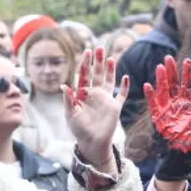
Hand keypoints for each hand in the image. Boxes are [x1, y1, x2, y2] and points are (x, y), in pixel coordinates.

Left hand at [64, 47, 130, 167]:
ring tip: (110, 57)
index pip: (84, 75)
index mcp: (82, 94)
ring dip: (110, 70)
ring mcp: (105, 99)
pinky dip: (125, 87)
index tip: (86, 51)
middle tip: (98, 48)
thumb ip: (68, 100)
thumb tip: (64, 86)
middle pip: (97, 74)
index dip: (85, 64)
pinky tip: (126, 78)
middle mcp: (94, 94)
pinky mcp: (115, 107)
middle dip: (97, 62)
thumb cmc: (78, 128)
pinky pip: (122, 95)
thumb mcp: (70, 114)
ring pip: (109, 80)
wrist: (91, 142)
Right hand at [145, 56, 190, 181]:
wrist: (180, 156)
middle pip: (173, 84)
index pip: (187, 85)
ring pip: (162, 91)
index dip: (187, 73)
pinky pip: (152, 104)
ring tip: (160, 67)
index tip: (187, 60)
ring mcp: (165, 110)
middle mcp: (175, 105)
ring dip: (161, 79)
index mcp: (187, 105)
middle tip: (168, 58)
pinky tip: (148, 85)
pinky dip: (150, 95)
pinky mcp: (157, 117)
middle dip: (171, 71)